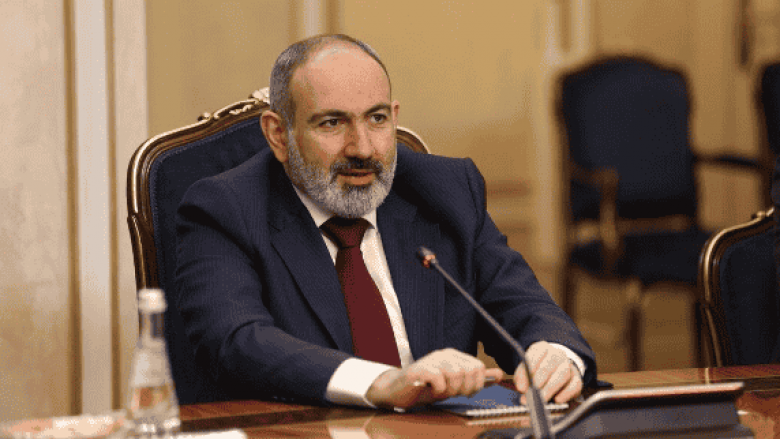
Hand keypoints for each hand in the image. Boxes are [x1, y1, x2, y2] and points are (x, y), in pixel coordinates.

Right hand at [366, 348, 503, 409]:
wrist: (399, 391)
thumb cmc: (426, 388)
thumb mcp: (455, 385)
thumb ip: (476, 380)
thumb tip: (499, 375)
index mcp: (455, 356)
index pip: (479, 367)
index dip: (476, 385)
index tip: (464, 392)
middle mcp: (445, 354)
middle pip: (470, 370)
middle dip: (464, 388)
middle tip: (451, 393)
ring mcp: (433, 359)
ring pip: (457, 374)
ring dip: (450, 390)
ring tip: (440, 391)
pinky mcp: (421, 368)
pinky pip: (440, 379)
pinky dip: (438, 390)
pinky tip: (430, 389)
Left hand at [513, 341, 582, 403]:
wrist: (556, 370)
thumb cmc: (537, 370)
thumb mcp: (526, 370)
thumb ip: (522, 378)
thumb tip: (522, 389)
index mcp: (542, 348)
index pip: (535, 355)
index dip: (528, 370)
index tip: (522, 385)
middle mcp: (557, 354)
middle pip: (549, 365)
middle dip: (539, 381)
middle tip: (532, 394)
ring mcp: (568, 365)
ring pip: (562, 374)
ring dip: (551, 388)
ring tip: (542, 399)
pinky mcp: (577, 378)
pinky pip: (575, 384)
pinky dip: (566, 393)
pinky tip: (557, 399)